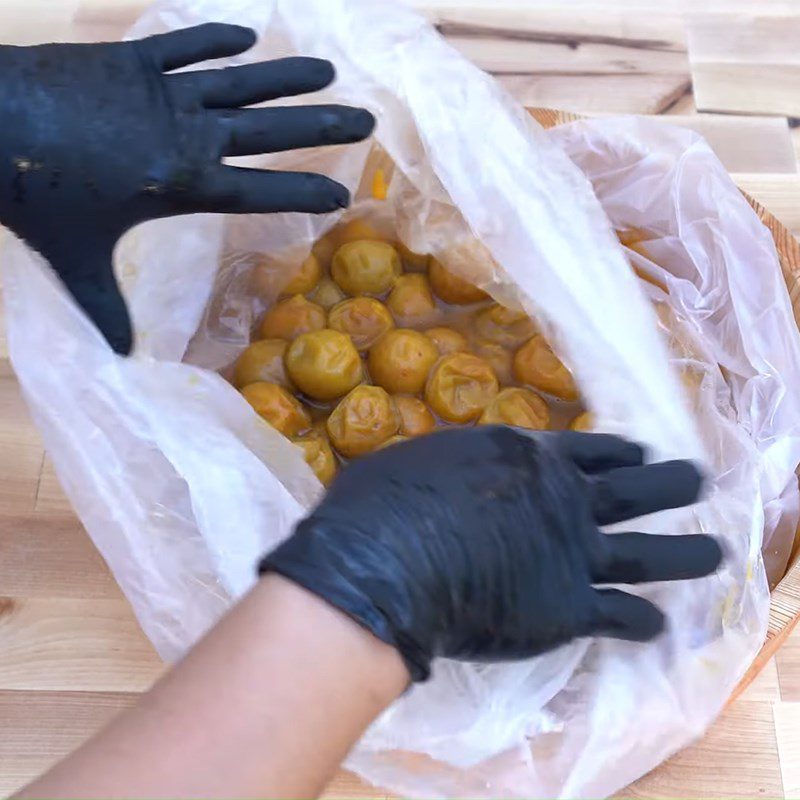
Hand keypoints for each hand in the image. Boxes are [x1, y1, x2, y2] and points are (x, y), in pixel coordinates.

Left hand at [0, 24, 374, 353]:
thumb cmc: (34, 195)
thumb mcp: (75, 260)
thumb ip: (105, 308)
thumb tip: (121, 360)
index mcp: (182, 182)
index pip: (260, 189)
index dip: (303, 190)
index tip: (343, 192)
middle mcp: (186, 134)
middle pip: (268, 129)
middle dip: (320, 124)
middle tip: (365, 116)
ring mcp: (162, 92)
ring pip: (240, 82)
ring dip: (285, 76)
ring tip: (327, 71)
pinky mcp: (132, 61)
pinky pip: (185, 47)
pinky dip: (216, 39)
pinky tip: (248, 37)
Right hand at [261, 427, 721, 680]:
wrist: (388, 564)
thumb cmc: (382, 506)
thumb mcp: (419, 463)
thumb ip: (450, 472)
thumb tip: (439, 480)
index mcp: (523, 456)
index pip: (588, 449)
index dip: (617, 451)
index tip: (640, 453)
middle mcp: (562, 498)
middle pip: (636, 488)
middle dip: (671, 483)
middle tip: (697, 480)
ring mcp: (573, 552)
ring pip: (650, 552)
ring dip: (688, 553)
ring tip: (717, 553)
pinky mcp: (570, 608)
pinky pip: (622, 615)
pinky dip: (644, 622)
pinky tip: (657, 626)